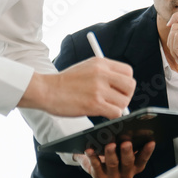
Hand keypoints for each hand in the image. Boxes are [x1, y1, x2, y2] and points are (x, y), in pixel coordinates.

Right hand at [21, 57, 135, 119]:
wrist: (46, 90)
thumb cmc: (65, 82)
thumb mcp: (86, 68)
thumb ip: (104, 73)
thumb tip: (121, 87)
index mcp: (101, 63)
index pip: (128, 71)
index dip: (126, 82)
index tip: (118, 89)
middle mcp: (102, 73)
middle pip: (130, 85)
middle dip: (126, 95)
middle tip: (115, 100)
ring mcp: (99, 89)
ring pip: (124, 101)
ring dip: (118, 107)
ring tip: (105, 107)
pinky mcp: (94, 104)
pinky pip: (116, 112)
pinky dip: (112, 115)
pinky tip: (102, 113)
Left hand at [74, 140, 155, 177]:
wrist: (96, 161)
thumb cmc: (114, 149)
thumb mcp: (123, 145)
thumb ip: (130, 139)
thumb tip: (132, 126)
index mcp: (135, 166)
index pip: (143, 159)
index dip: (147, 151)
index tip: (151, 141)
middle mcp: (126, 173)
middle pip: (128, 162)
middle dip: (127, 152)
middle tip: (127, 142)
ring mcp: (112, 177)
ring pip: (113, 164)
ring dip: (111, 154)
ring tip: (110, 144)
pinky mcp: (99, 177)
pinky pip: (96, 167)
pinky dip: (93, 157)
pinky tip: (90, 149)